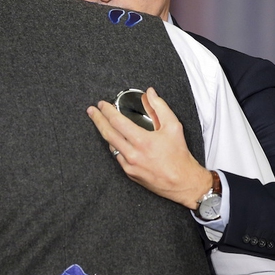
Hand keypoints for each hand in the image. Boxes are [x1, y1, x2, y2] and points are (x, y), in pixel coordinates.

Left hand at [86, 87, 212, 208]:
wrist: (182, 182)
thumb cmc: (179, 155)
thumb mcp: (173, 127)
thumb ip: (160, 107)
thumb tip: (150, 93)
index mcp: (142, 141)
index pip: (117, 122)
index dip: (107, 111)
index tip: (102, 104)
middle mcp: (132, 154)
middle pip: (108, 134)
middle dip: (97, 120)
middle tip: (91, 111)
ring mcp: (129, 165)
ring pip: (110, 146)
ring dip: (105, 133)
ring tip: (101, 123)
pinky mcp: (129, 174)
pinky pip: (117, 156)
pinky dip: (115, 146)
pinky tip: (115, 139)